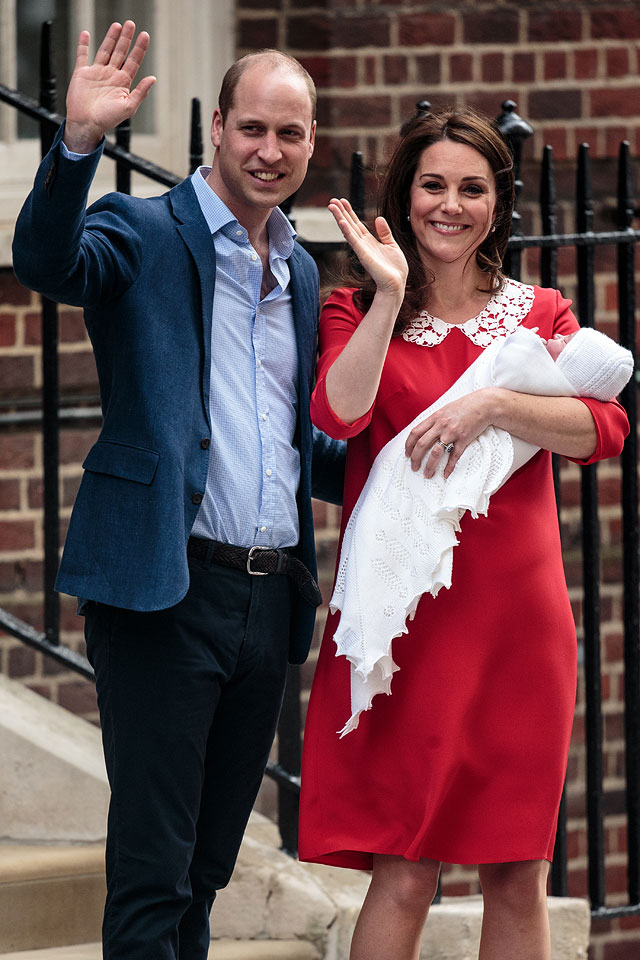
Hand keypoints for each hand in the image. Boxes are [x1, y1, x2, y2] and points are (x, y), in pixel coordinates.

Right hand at [64, 21, 155, 152]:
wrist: (87, 124)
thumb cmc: (107, 120)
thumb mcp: (128, 107)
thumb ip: (140, 92)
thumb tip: (153, 78)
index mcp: (122, 83)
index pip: (133, 61)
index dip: (139, 48)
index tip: (144, 35)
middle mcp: (110, 75)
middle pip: (120, 52)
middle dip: (126, 38)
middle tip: (131, 24)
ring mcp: (96, 73)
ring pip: (105, 50)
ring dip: (111, 38)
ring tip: (117, 25)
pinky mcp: (82, 73)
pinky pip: (82, 55)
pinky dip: (83, 45)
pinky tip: (86, 34)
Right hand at [328, 198, 407, 297]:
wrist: (396, 284)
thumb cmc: (395, 268)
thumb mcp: (392, 245)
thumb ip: (384, 233)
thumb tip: (378, 218)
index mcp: (369, 241)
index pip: (356, 224)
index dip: (349, 212)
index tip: (343, 201)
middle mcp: (363, 244)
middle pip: (349, 225)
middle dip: (341, 212)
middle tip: (332, 200)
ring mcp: (362, 250)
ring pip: (348, 230)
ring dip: (340, 218)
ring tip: (332, 206)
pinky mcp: (364, 256)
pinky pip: (354, 242)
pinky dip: (347, 232)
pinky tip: (341, 222)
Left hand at [404, 389, 496, 478]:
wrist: (483, 404)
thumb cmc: (464, 406)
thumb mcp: (445, 410)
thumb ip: (434, 420)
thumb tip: (424, 431)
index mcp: (434, 417)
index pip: (415, 433)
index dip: (409, 445)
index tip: (407, 454)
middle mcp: (441, 425)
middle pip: (422, 444)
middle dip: (416, 458)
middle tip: (414, 467)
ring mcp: (452, 433)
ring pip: (436, 452)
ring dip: (430, 465)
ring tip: (427, 474)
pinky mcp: (464, 439)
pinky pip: (454, 456)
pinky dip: (449, 467)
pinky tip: (445, 474)